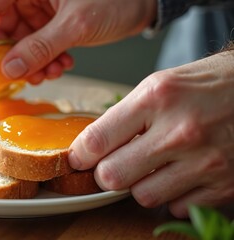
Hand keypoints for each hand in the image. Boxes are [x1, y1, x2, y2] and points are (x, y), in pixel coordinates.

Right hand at [0, 0, 155, 83]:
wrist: (144, 2)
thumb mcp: (74, 24)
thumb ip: (39, 47)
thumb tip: (8, 69)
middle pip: (2, 27)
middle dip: (11, 56)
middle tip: (20, 76)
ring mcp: (41, 8)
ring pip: (20, 41)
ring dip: (32, 62)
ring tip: (50, 72)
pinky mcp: (52, 22)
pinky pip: (38, 45)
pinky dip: (46, 59)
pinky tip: (62, 64)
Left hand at [69, 50, 233, 217]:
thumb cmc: (203, 85)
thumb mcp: (158, 86)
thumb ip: (124, 117)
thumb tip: (92, 148)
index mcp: (156, 98)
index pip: (97, 140)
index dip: (80, 155)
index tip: (78, 159)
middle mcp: (180, 130)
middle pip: (113, 177)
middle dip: (106, 174)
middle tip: (113, 165)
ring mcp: (204, 160)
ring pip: (143, 196)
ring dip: (140, 185)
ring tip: (151, 167)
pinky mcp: (224, 183)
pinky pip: (178, 206)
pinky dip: (172, 195)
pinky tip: (179, 175)